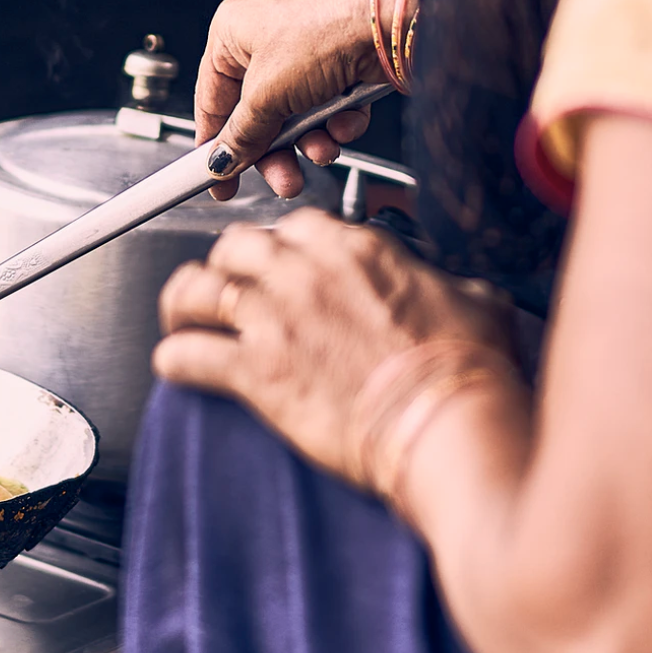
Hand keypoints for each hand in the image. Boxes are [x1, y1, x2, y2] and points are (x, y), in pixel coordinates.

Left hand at [153, 209, 520, 490]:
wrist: (446, 426)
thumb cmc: (467, 372)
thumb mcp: (477, 303)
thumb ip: (447, 285)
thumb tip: (453, 292)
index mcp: (358, 251)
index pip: (298, 226)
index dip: (283, 246)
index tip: (283, 266)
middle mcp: (306, 273)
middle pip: (236, 245)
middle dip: (227, 266)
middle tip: (228, 290)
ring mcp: (275, 320)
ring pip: (197, 288)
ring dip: (184, 304)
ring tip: (182, 320)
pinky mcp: (255, 373)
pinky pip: (186, 355)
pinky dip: (174, 360)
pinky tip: (175, 367)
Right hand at [196, 0, 388, 200]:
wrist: (389, 24)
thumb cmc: (324, 32)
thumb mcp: (268, 95)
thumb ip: (242, 134)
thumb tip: (221, 160)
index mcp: (233, 32)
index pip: (212, 97)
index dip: (214, 142)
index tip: (215, 177)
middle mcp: (266, 39)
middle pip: (258, 114)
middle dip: (274, 152)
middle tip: (283, 180)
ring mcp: (304, 52)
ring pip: (295, 116)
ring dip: (310, 141)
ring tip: (321, 152)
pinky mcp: (338, 65)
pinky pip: (327, 108)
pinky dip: (336, 122)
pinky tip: (345, 124)